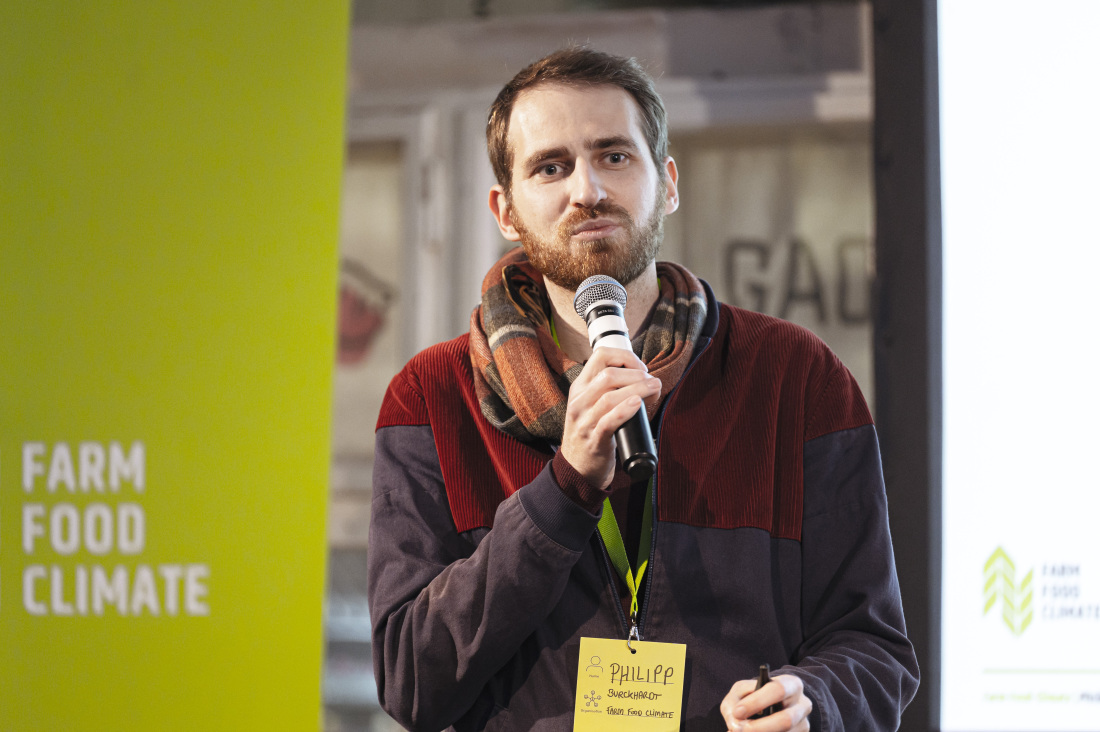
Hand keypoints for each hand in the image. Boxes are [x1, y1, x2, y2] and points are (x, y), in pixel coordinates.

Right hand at [559, 347, 660, 489]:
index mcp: (580, 387)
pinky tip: (637, 405)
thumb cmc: (592, 433)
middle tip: (653, 382)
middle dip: (637, 374)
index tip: (642, 368)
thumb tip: (649, 380)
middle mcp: (579, 400)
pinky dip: (624, 411)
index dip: (625, 357)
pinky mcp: (593, 440)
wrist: (578, 467)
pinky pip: (608, 421)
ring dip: (638, 389)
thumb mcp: (592, 405)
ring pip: (610, 396)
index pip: (600, 356)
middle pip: (609, 375)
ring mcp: (584, 420)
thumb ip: (612, 390)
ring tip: (654, 389)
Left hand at [720, 674, 811, 731]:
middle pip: (786, 719)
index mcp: (791, 684)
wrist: (769, 706)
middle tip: (739, 729)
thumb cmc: (753, 695)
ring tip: (742, 731)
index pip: (778, 690)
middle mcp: (803, 704)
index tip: (738, 712)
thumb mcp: (742, 691)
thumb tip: (737, 724)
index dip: (757, 702)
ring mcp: (804, 724)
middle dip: (759, 728)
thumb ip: (735, 702)